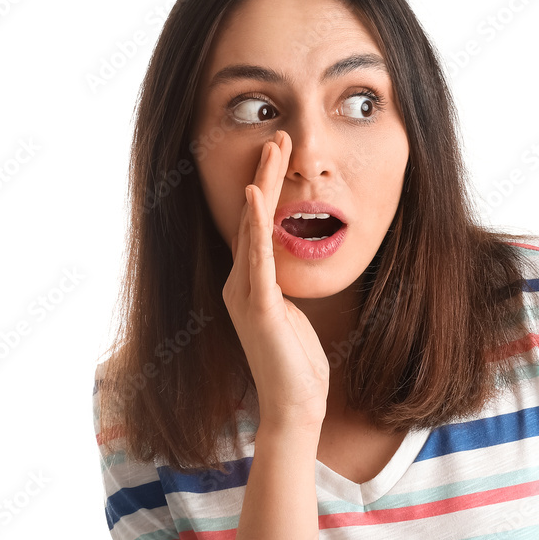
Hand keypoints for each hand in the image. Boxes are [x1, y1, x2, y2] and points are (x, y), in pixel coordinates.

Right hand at [221, 130, 329, 430]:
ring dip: (262, 185)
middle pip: (252, 217)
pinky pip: (256, 258)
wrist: (295, 404)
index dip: (266, 187)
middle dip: (264, 174)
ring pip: (253, 228)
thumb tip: (291, 265)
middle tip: (277, 135)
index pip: (257, 226)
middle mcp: (240, 283)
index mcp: (250, 284)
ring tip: (272, 147)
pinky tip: (256, 196)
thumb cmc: (297, 364)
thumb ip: (284, 287)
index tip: (278, 154)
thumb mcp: (293, 314)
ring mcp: (246, 293)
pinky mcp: (259, 307)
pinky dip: (256, 225)